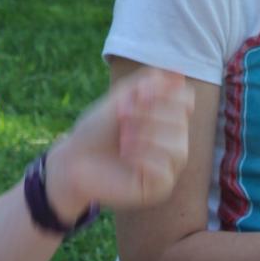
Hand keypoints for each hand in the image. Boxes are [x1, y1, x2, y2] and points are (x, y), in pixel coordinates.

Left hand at [44, 69, 192, 218]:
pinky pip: (165, 170)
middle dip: (149, 114)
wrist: (73, 160)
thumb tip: (178, 73)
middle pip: (182, 121)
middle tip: (122, 117)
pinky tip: (126, 157)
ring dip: (147, 137)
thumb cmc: (96, 131)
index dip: (164, 94)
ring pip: (179, 147)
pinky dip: (144, 158)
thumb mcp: (118, 99)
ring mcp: (168, 165)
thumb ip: (146, 83)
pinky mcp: (159, 187)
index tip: (137, 95)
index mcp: (167, 118)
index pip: (186, 99)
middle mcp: (173, 141)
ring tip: (124, 138)